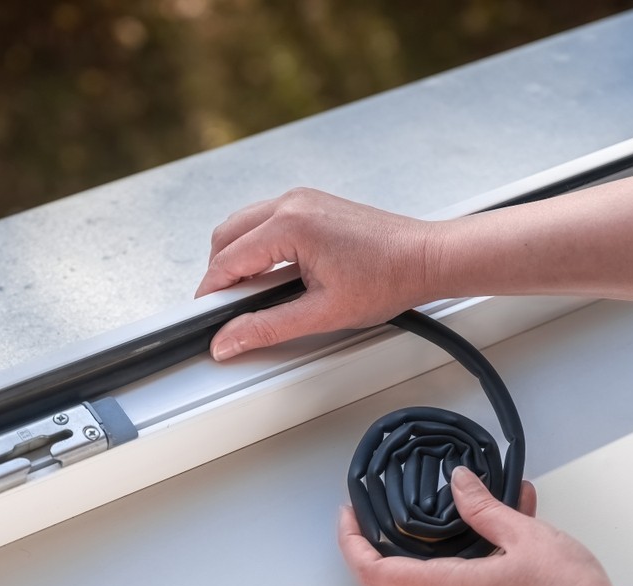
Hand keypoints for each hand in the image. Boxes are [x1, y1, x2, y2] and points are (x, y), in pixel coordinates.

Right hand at [195, 188, 434, 360]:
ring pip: (243, 225)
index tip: (206, 316)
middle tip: (226, 308)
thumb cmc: (388, 278)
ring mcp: (302, 199)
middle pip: (226, 237)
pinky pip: (265, 220)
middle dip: (219, 273)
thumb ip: (266, 327)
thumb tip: (228, 340)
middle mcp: (291, 203)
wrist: (426, 257)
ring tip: (250, 294)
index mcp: (289, 225)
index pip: (227, 260)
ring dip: (236, 257)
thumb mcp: (321, 313)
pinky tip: (271, 273)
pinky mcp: (312, 203)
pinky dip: (256, 245)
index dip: (211, 293)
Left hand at [338, 467, 632, 585]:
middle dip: (383, 535)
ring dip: (432, 536)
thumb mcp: (524, 535)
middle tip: (384, 502)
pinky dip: (466, 546)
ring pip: (428, 572)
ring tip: (456, 495)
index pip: (374, 573)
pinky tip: (499, 513)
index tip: (349, 513)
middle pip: (393, 573)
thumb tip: (459, 482)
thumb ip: (484, 507)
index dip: (351, 542)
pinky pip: (459, 576)